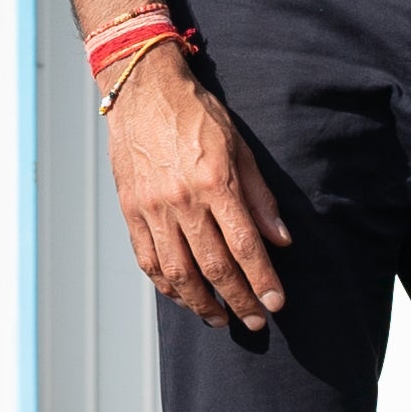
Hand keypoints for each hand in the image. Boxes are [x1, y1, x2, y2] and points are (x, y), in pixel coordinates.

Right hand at [110, 55, 292, 329]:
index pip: (245, 245)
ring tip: (220, 319)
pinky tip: (183, 296)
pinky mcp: (131, 210)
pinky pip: (148, 260)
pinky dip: (166, 285)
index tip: (276, 304)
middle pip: (214, 267)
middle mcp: (183, 200)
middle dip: (238, 300)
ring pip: (178, 272)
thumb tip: (280, 240)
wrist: (142, 91)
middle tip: (255, 320)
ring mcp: (152, 208)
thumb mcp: (239, 147)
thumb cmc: (196, 115)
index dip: (262, 280)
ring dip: (201, 303)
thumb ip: (259, 197)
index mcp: (215, 182)